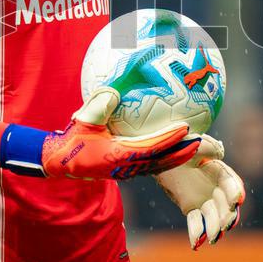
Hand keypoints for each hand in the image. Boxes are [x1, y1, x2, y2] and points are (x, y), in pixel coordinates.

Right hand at [0, 88, 200, 179]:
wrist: (60, 161)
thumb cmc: (72, 140)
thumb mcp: (84, 120)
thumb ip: (100, 104)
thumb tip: (114, 89)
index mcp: (118, 155)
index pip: (151, 147)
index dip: (170, 138)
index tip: (186, 128)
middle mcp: (126, 167)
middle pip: (162, 161)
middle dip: (182, 153)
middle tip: (202, 142)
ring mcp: (126, 172)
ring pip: (158, 166)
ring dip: (177, 157)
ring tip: (194, 147)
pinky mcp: (125, 171)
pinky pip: (150, 165)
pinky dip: (165, 157)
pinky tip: (173, 148)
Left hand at [154, 135, 244, 248]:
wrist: (162, 155)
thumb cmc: (180, 145)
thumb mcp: (194, 142)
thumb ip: (207, 147)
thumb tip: (220, 154)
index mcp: (219, 170)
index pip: (231, 182)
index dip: (235, 191)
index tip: (237, 200)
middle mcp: (215, 187)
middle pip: (226, 204)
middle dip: (227, 215)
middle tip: (225, 225)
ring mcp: (204, 199)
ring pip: (213, 216)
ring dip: (215, 228)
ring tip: (213, 238)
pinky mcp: (191, 208)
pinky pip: (196, 222)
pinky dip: (197, 232)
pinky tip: (195, 243)